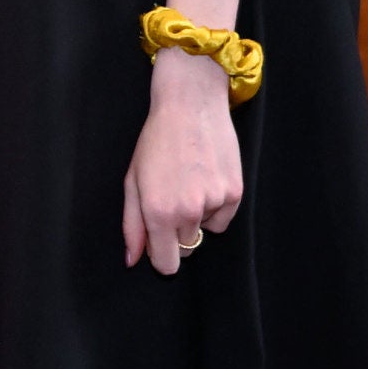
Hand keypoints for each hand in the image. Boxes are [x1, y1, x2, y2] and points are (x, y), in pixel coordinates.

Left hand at [119, 49, 243, 276]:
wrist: (190, 104)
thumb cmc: (157, 140)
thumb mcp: (133, 180)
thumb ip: (132, 225)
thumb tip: (133, 260)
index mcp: (158, 212)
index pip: (167, 265)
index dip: (161, 256)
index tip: (160, 242)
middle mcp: (187, 212)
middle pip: (186, 248)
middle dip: (177, 232)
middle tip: (172, 197)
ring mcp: (214, 203)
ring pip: (205, 231)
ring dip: (197, 216)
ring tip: (189, 181)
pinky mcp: (235, 193)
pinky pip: (223, 219)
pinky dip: (215, 207)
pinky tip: (206, 178)